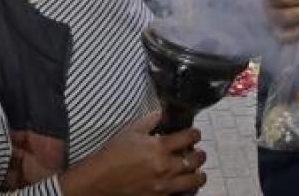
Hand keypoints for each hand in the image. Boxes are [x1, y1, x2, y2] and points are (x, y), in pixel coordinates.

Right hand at [60, 112, 206, 195]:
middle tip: (196, 152)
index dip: (195, 133)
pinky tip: (184, 184)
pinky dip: (187, 190)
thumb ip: (150, 120)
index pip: (190, 137)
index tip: (194, 134)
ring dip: (198, 174)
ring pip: (195, 180)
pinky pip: (183, 195)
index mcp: (159, 147)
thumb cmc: (112, 155)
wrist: (99, 180)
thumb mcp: (131, 131)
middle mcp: (165, 166)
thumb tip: (162, 111)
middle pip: (196, 159)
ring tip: (195, 170)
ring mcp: (164, 185)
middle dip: (199, 154)